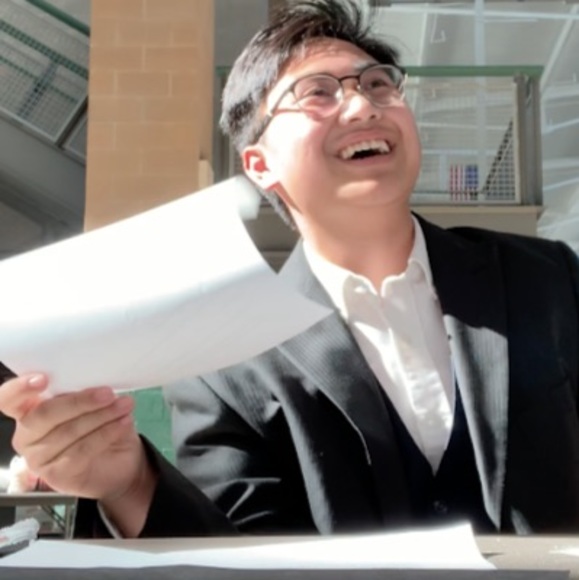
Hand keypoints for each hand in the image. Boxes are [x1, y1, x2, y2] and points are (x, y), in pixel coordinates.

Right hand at [0, 374, 148, 503]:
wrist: (120, 462)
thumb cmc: (101, 425)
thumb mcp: (94, 403)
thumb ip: (83, 391)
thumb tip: (94, 379)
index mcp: (29, 409)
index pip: (9, 399)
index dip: (20, 388)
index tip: (42, 379)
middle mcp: (27, 434)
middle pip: (45, 414)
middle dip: (80, 401)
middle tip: (108, 393)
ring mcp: (38, 457)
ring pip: (69, 431)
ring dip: (102, 416)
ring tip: (125, 405)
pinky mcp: (56, 475)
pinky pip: (82, 451)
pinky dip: (106, 433)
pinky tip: (123, 423)